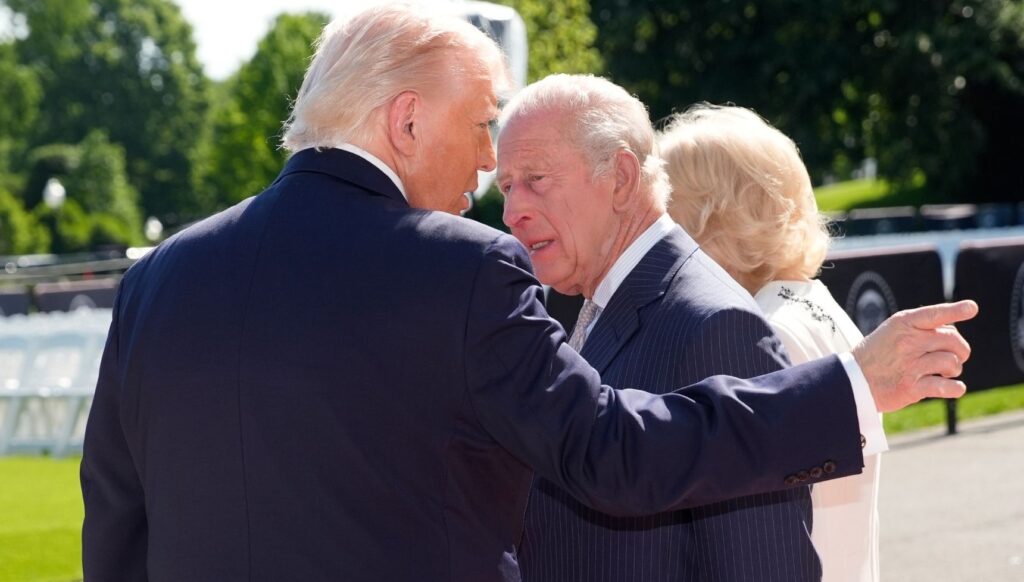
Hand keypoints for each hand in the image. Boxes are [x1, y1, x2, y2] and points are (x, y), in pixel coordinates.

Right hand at [852, 300, 977, 412]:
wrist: (851, 380)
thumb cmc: (875, 355)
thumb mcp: (891, 332)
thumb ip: (919, 328)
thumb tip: (954, 332)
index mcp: (903, 324)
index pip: (934, 314)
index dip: (955, 310)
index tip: (971, 308)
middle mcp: (908, 342)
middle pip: (953, 340)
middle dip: (961, 350)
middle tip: (957, 357)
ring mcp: (909, 365)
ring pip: (951, 362)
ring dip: (954, 369)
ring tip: (946, 373)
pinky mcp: (910, 388)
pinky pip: (945, 387)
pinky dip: (955, 388)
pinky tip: (953, 387)